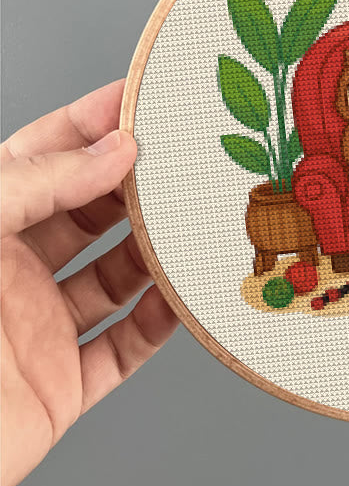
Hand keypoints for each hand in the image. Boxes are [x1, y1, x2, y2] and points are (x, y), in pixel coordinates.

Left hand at [1, 80, 178, 485]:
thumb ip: (38, 182)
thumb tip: (116, 150)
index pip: (46, 156)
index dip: (93, 123)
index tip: (142, 101)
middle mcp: (12, 271)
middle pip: (93, 214)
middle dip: (138, 186)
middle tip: (183, 162)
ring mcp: (39, 327)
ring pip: (118, 278)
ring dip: (158, 255)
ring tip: (193, 227)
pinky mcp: (60, 384)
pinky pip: (125, 348)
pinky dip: (160, 324)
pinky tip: (182, 298)